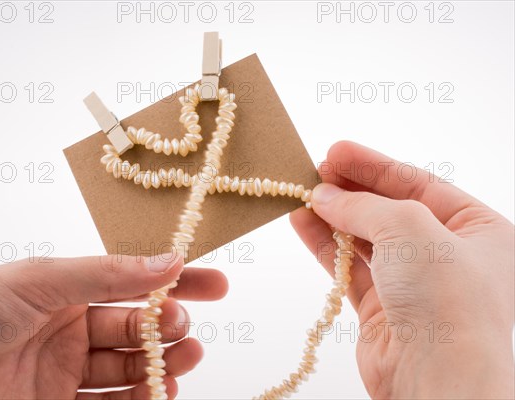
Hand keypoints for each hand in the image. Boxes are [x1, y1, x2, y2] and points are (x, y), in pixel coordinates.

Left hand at [0, 255, 227, 398]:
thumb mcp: (40, 280)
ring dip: (160, 366)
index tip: (215, 285)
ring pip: (129, 372)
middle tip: (182, 328)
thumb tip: (169, 262)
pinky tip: (157, 395)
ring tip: (182, 360)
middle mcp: (69, 333)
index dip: (176, 283)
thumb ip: (107, 274)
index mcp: (66, 293)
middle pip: (135, 330)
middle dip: (167, 328)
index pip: (134, 285)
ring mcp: (63, 375)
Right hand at [291, 141, 513, 398]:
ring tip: (302, 196)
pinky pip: (349, 268)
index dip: (374, 165)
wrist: (440, 382)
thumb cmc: (449, 303)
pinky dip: (325, 246)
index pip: (419, 183)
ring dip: (333, 217)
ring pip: (365, 239)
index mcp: (478, 231)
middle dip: (351, 191)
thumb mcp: (409, 228)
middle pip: (390, 210)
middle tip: (315, 172)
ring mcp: (414, 285)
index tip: (337, 152)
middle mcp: (448, 256)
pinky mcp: (383, 310)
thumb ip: (363, 206)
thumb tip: (325, 196)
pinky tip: (303, 224)